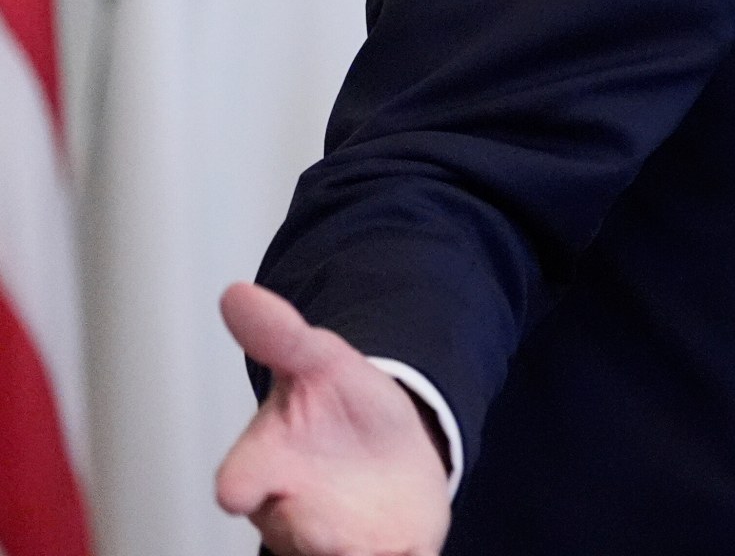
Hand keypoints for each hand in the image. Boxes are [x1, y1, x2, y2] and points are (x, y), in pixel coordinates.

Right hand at [214, 282, 450, 555]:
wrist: (388, 443)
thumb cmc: (340, 406)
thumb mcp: (321, 362)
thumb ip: (282, 335)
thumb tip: (238, 292)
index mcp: (267, 465)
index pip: (241, 479)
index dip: (239, 484)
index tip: (235, 490)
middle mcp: (292, 512)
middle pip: (291, 531)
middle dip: (307, 533)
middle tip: (328, 536)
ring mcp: (335, 541)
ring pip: (335, 555)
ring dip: (352, 552)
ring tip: (369, 549)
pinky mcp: (384, 553)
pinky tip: (411, 552)